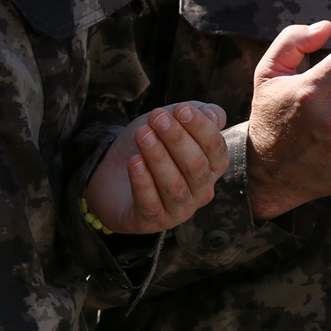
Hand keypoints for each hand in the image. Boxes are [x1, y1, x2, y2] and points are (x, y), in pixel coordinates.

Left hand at [86, 102, 228, 234]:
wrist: (114, 174)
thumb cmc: (151, 146)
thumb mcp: (172, 122)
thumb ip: (197, 114)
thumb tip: (214, 115)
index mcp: (212, 167)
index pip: (216, 148)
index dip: (200, 128)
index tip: (180, 109)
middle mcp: (201, 192)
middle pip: (196, 166)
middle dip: (176, 139)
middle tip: (156, 117)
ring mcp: (179, 210)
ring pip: (174, 186)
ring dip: (158, 158)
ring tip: (143, 135)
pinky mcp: (152, 221)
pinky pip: (151, 204)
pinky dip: (143, 182)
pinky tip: (134, 162)